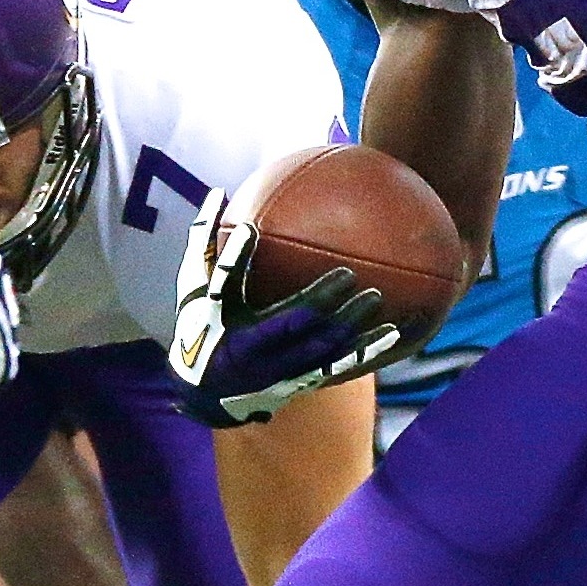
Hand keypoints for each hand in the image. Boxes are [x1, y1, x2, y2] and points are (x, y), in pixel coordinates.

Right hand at [169, 188, 406, 428]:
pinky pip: (337, 369)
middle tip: (351, 274)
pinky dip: (365, 351)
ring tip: (377, 300)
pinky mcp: (300, 385)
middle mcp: (253, 354)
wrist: (204, 393)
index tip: (255, 230)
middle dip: (320, 303)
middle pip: (291, 327)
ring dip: (351, 328)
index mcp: (224, 323)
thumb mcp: (193, 287)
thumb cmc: (199, 325)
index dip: (240, 261)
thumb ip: (204, 242)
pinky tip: (394, 331)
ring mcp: (279, 374)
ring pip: (321, 353)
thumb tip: (217, 192)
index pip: (231, 288)